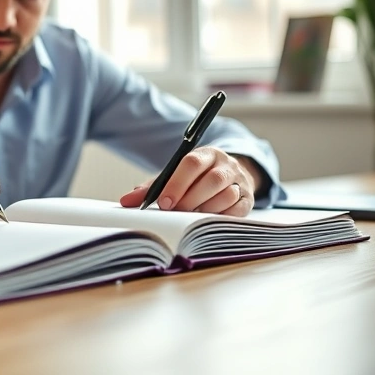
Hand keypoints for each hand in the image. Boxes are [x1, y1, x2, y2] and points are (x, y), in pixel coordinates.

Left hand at [119, 147, 260, 215]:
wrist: (231, 175)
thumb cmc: (197, 178)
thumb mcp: (176, 176)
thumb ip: (153, 187)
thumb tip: (126, 201)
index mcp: (206, 154)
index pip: (192, 163)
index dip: (177, 183)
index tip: (164, 203)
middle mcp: (226, 164)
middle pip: (211, 180)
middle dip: (190, 199)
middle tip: (175, 213)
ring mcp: (239, 181)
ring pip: (226, 195)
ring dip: (205, 209)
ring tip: (190, 218)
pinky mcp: (248, 199)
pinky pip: (238, 210)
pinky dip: (221, 217)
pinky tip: (207, 220)